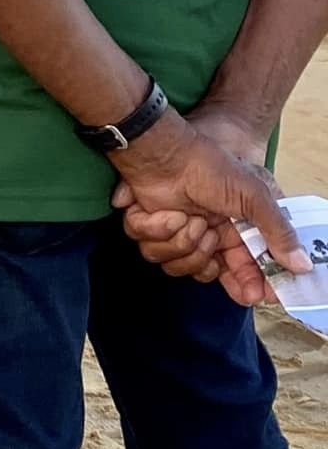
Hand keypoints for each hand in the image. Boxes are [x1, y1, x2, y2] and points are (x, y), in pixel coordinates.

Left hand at [107, 111, 306, 305]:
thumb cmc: (211, 169)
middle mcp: (206, 236)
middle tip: (212, 238)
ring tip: (191, 217)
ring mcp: (175, 233)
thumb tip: (302, 265)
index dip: (249, 285)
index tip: (254, 295)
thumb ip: (278, 233)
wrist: (167, 153)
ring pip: (176, 266)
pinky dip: (158, 229)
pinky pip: (150, 248)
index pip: (245, 271)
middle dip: (208, 261)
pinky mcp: (147, 228)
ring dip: (184, 241)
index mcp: (234, 231)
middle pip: (208, 273)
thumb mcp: (255, 197)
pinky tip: (170, 212)